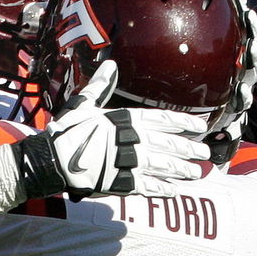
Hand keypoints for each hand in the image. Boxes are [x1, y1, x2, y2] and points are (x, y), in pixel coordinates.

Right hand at [14, 60, 210, 198]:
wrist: (51, 160)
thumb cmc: (66, 131)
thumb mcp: (83, 104)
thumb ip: (100, 87)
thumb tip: (110, 65)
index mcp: (124, 119)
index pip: (162, 119)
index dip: (184, 123)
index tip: (200, 128)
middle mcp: (130, 139)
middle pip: (167, 144)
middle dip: (188, 149)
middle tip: (205, 154)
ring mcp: (127, 162)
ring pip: (162, 166)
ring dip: (181, 170)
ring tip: (196, 174)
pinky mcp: (120, 182)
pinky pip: (147, 186)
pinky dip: (161, 189)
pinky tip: (174, 191)